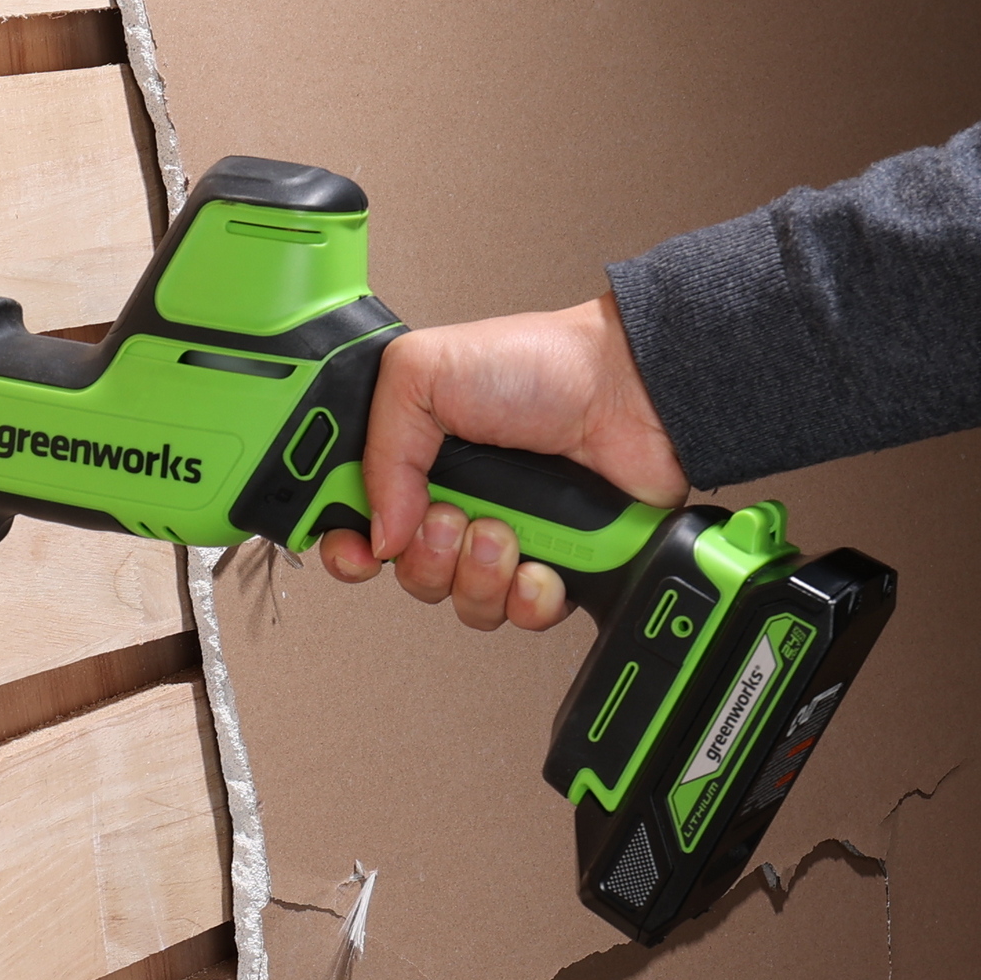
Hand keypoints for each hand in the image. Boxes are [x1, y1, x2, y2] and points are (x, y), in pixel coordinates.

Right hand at [319, 293, 686, 630]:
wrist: (632, 393)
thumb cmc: (542, 365)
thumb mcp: (423, 371)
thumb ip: (379, 449)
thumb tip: (376, 531)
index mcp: (413, 457)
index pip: (355, 522)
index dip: (349, 547)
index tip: (360, 551)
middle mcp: (453, 499)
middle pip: (405, 571)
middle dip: (425, 554)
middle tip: (452, 515)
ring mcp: (502, 535)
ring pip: (458, 599)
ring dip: (477, 572)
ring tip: (503, 530)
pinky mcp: (551, 564)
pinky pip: (517, 614)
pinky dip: (526, 594)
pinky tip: (539, 560)